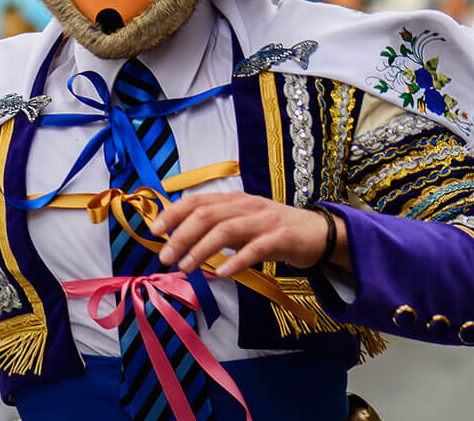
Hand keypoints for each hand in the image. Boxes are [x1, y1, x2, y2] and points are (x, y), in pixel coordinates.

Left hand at [150, 192, 347, 277]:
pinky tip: (221, 274)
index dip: (173, 213)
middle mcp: (247, 205)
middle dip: (181, 236)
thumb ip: (217, 228)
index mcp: (234, 200)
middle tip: (165, 257)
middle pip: (206, 215)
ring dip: (201, 249)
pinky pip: (254, 249)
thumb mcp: (243, 223)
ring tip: (185, 268)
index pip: (197, 201)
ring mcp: (264, 220)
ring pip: (226, 230)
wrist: (319, 233)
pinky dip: (235, 261)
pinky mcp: (281, 237)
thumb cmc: (274, 230)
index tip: (154, 231)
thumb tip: (180, 240)